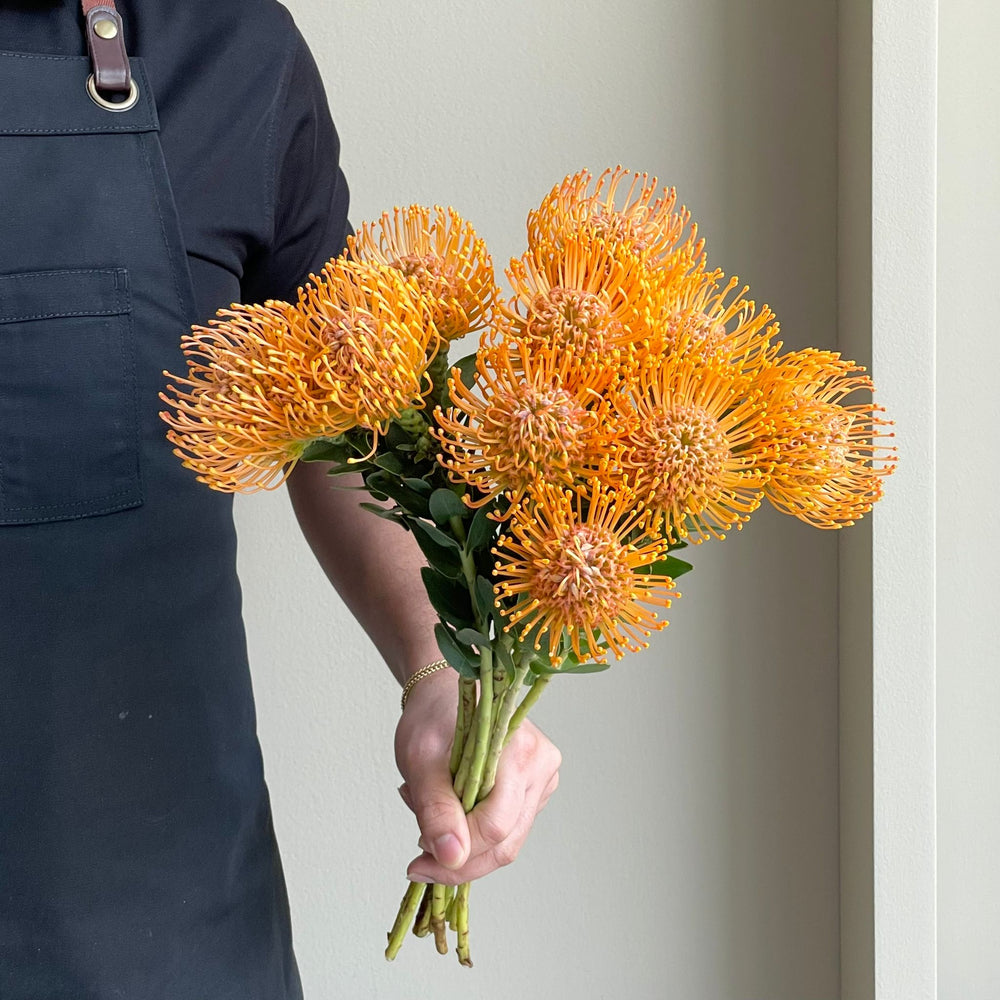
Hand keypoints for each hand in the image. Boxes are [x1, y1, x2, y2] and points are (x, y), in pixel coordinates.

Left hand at [394, 669, 560, 884]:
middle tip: (420, 858)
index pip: (496, 827)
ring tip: (431, 817)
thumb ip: (435, 809)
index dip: (458, 856)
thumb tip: (452, 857)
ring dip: (464, 845)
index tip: (419, 862)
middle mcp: (541, 766)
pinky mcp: (534, 790)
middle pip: (505, 842)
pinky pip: (508, 830)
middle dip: (459, 859)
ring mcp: (542, 779)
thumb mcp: (420, 759)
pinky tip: (450, 810)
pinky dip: (473, 832)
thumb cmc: (432, 715)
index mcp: (519, 751)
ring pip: (507, 842)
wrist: (444, 692)